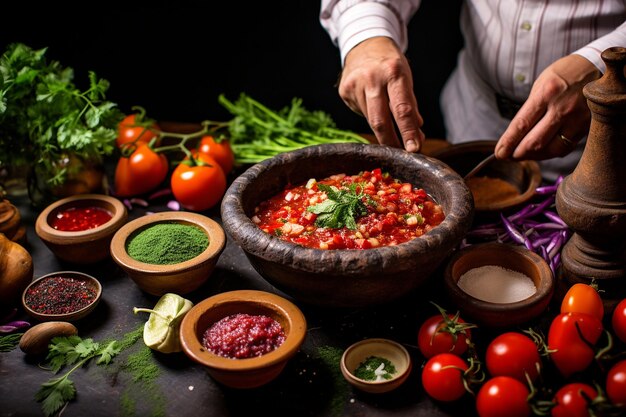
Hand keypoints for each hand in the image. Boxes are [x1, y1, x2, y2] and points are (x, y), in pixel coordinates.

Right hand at [339, 37, 424, 151]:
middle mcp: (372, 78)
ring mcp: (355, 84)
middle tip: (399, 154)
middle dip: (391, 141)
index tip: (414, 148)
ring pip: (370, 119)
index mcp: (393, 72)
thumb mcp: (406, 79)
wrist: (365, 43)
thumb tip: (417, 134)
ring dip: (382, 129)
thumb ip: (410, 107)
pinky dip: (370, 115)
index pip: (402, 109)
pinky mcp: (344, 91)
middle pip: (380, 120)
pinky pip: (360, 112)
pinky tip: (372, 105)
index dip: (408, 131)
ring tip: (389, 127)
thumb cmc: (390, 65)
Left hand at [495, 54, 600, 160]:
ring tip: (523, 154)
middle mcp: (563, 107)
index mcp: (547, 93)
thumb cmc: (563, 75)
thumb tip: (515, 135)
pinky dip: (549, 153)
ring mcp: (577, 119)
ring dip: (533, 156)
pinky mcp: (587, 127)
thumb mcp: (541, 84)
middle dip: (517, 153)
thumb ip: (530, 110)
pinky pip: (565, 147)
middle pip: (535, 142)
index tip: (500, 153)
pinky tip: (541, 151)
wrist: (597, 67)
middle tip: (508, 156)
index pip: (522, 125)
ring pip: (551, 149)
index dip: (508, 142)